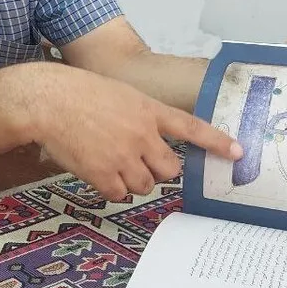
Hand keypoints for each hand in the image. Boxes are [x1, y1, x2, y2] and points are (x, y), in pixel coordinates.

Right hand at [35, 66, 241, 200]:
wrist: (48, 101)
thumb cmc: (79, 93)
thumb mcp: (121, 94)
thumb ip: (140, 117)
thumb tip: (150, 144)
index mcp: (149, 110)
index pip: (192, 127)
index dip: (216, 142)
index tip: (238, 152)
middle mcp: (142, 135)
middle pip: (170, 169)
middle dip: (158, 170)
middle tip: (139, 161)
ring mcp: (124, 156)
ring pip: (144, 185)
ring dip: (132, 180)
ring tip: (110, 162)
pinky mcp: (103, 174)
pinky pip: (119, 194)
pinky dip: (111, 189)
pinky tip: (97, 171)